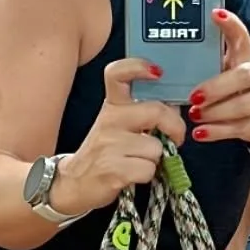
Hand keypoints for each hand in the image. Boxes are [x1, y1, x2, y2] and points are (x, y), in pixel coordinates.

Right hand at [49, 60, 185, 217]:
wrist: (74, 183)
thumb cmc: (104, 154)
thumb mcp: (118, 126)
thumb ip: (144, 114)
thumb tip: (175, 108)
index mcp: (112, 106)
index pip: (117, 74)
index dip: (139, 67)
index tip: (157, 72)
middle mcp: (110, 120)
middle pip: (156, 111)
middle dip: (175, 127)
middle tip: (175, 137)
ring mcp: (109, 145)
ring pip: (157, 147)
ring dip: (156, 158)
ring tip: (139, 160)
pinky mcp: (113, 170)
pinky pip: (149, 169)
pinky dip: (147, 175)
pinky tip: (133, 174)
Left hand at [186, 10, 249, 147]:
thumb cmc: (238, 90)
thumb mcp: (228, 70)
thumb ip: (211, 60)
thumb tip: (173, 46)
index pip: (242, 36)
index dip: (231, 25)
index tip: (215, 14)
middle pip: (244, 76)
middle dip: (217, 87)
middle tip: (194, 97)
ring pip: (243, 106)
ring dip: (215, 112)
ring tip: (194, 116)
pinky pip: (242, 128)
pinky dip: (218, 131)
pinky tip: (201, 133)